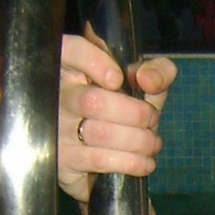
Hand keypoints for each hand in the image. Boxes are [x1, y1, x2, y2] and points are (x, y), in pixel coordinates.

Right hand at [58, 31, 176, 203]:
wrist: (97, 151)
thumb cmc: (122, 108)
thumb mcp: (142, 84)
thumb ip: (157, 72)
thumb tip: (148, 80)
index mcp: (73, 67)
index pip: (72, 51)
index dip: (94, 62)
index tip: (118, 79)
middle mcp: (58, 95)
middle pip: (94, 102)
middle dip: (136, 114)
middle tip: (153, 120)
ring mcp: (57, 129)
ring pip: (100, 134)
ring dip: (138, 141)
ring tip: (153, 143)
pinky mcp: (62, 160)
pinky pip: (99, 161)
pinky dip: (131, 162)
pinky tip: (145, 162)